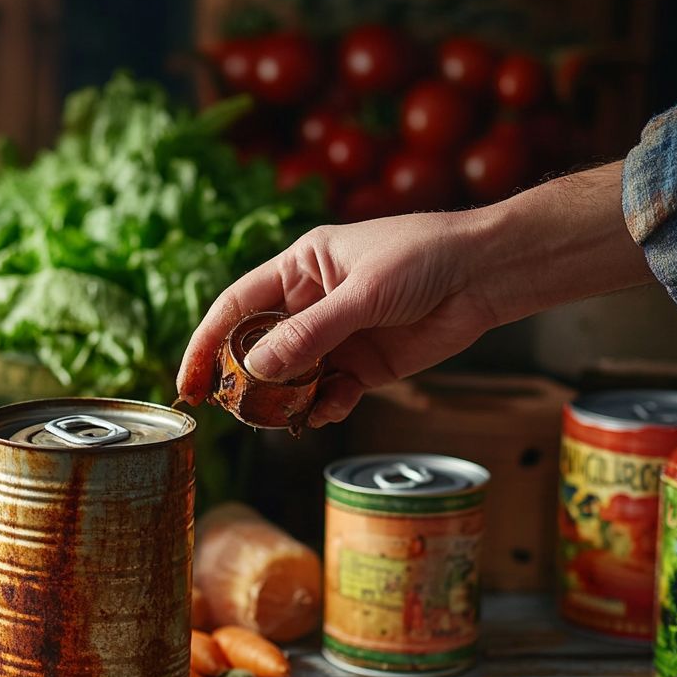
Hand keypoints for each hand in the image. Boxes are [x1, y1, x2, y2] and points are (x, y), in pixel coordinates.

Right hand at [177, 213, 495, 425]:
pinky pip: (331, 391)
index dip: (207, 343)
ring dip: (284, 399)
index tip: (189, 382)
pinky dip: (324, 405)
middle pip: (259, 346)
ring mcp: (338, 336)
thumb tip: (257, 369)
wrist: (486, 274)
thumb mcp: (362, 293)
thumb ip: (311, 333)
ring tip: (281, 418)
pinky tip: (327, 411)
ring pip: (293, 376)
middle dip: (243, 380)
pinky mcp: (366, 365)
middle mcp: (312, 302)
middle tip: (231, 412)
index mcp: (300, 267)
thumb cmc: (424, 258)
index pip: (236, 306)